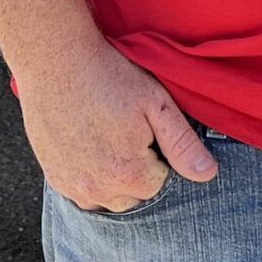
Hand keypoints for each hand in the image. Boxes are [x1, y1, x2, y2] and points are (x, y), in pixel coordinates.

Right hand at [17, 36, 217, 211]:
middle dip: (138, 171)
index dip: (160, 154)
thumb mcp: (156, 103)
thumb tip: (208, 175)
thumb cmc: (110, 76)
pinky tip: (91, 147)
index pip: (160, 184)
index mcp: (129, 174)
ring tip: (112, 139)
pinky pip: (80, 194)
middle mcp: (98, 190)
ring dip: (114, 179)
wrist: (57, 62)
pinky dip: (90, 179)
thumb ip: (182, 144)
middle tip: (131, 130)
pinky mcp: (54, 177)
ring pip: (106, 199)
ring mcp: (72, 186)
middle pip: (133, 196)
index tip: (150, 128)